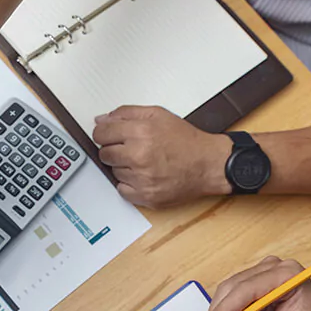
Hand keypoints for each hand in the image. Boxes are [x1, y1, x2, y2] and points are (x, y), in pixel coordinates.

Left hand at [93, 106, 231, 208]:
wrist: (209, 164)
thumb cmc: (186, 141)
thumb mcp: (157, 115)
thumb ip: (126, 113)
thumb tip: (101, 120)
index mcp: (141, 132)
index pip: (100, 134)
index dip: (104, 134)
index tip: (109, 136)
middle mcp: (139, 156)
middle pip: (104, 154)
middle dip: (115, 150)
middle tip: (133, 149)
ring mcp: (142, 178)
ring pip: (114, 172)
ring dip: (124, 167)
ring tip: (145, 162)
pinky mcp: (146, 196)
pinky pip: (122, 190)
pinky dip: (130, 184)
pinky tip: (145, 176)